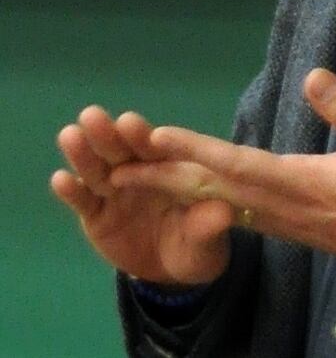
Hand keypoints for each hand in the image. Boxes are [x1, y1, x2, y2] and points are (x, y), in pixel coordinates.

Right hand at [51, 106, 233, 285]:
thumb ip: (208, 225)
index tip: (130, 123)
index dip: (142, 136)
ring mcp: (115, 193)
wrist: (173, 273)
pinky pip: (83, 202)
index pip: (155, 148)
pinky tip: (60, 179)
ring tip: (70, 136)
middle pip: (121, 151)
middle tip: (92, 115)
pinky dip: (72, 191)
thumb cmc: (197, 243)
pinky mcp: (96, 215)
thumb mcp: (207, 239)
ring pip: (97, 170)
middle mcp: (139, 173)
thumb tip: (222, 214)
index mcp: (170, 168)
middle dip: (107, 133)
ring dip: (83, 154)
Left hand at [110, 69, 335, 270]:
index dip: (197, 151)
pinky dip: (196, 197)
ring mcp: (278, 220)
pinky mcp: (280, 224)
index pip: (239, 165)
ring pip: (215, 201)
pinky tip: (178, 190)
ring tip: (131, 175)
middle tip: (114, 166)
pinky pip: (229, 209)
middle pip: (212, 189)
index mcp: (300, 185)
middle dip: (163, 176)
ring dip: (172, 188)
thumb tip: (314, 74)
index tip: (159, 137)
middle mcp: (280, 206)